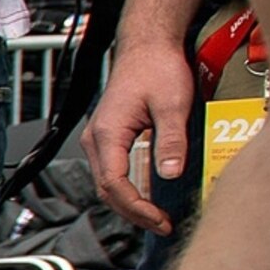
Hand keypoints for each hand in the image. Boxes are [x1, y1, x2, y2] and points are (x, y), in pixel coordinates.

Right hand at [85, 35, 198, 236]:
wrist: (147, 45)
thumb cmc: (156, 67)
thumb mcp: (172, 104)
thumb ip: (171, 141)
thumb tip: (171, 174)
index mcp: (108, 133)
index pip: (114, 184)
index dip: (137, 208)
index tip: (160, 219)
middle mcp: (97, 139)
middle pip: (107, 190)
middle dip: (134, 212)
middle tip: (163, 225)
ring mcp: (101, 139)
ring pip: (108, 183)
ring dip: (130, 204)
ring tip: (157, 216)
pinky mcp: (110, 137)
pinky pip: (113, 172)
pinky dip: (129, 189)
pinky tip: (148, 196)